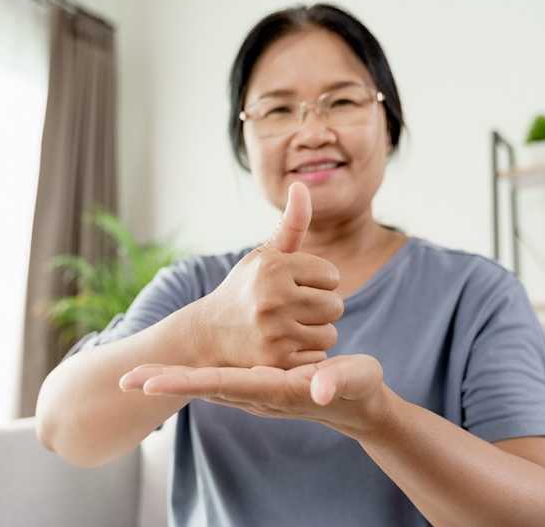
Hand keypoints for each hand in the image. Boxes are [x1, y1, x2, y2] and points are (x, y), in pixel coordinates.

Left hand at [119, 354, 388, 438]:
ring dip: (172, 380)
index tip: (151, 382)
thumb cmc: (359, 389)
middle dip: (165, 383)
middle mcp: (257, 393)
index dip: (186, 381)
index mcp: (274, 389)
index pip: (221, 384)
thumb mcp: (354, 380)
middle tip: (124, 380)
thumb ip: (336, 380)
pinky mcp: (256, 384)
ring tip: (135, 376)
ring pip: (205, 385)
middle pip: (203, 387)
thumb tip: (317, 388)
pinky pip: (216, 382)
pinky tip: (174, 369)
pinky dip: (191, 376)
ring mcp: (254, 391)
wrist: (359, 405)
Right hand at [194, 182, 342, 368]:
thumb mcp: (265, 256)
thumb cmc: (245, 290)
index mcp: (274, 266)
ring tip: (288, 328)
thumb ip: (291, 223)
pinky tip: (284, 347)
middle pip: (336, 306)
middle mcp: (274, 297)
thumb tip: (301, 185)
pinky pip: (318, 357)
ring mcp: (275, 331)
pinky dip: (306, 355)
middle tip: (293, 310)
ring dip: (315, 332)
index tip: (294, 287)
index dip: (317, 282)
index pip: (331, 275)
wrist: (208, 335)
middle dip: (320, 308)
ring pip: (330, 333)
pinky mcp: (276, 360)